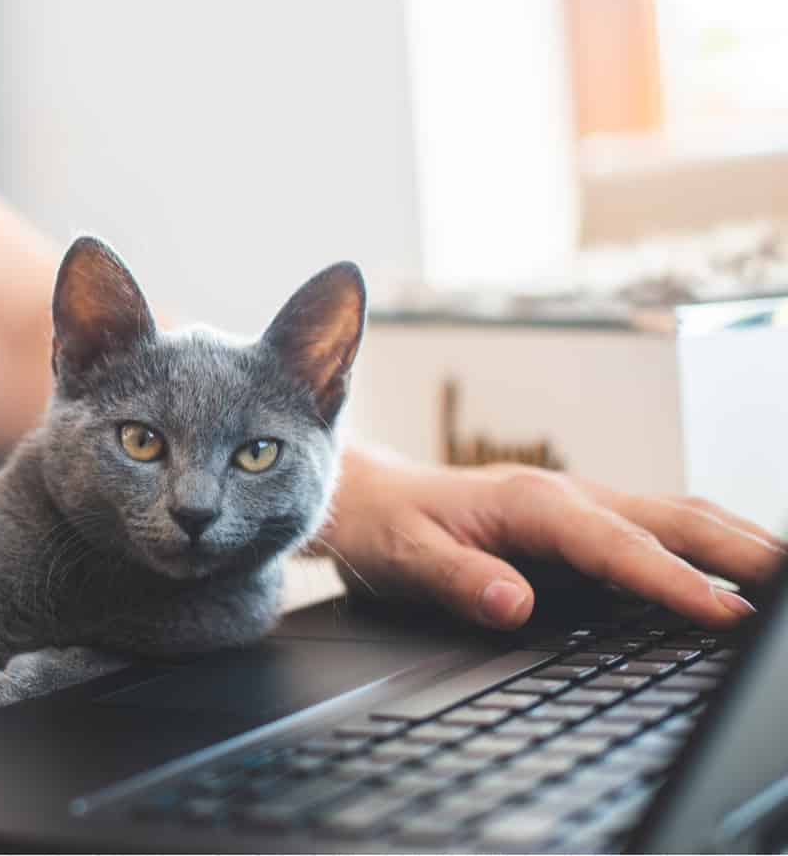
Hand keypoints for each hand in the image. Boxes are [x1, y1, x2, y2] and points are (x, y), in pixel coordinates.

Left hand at [319, 448, 785, 629]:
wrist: (365, 495)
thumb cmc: (385, 526)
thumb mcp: (404, 558)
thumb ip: (458, 580)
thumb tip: (512, 603)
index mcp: (531, 504)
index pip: (619, 548)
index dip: (675, 583)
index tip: (726, 614)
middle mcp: (567, 496)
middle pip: (674, 520)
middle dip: (740, 553)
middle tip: (787, 595)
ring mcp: (582, 504)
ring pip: (678, 517)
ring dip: (738, 543)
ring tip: (783, 578)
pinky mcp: (583, 521)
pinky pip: (660, 527)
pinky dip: (709, 544)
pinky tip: (739, 569)